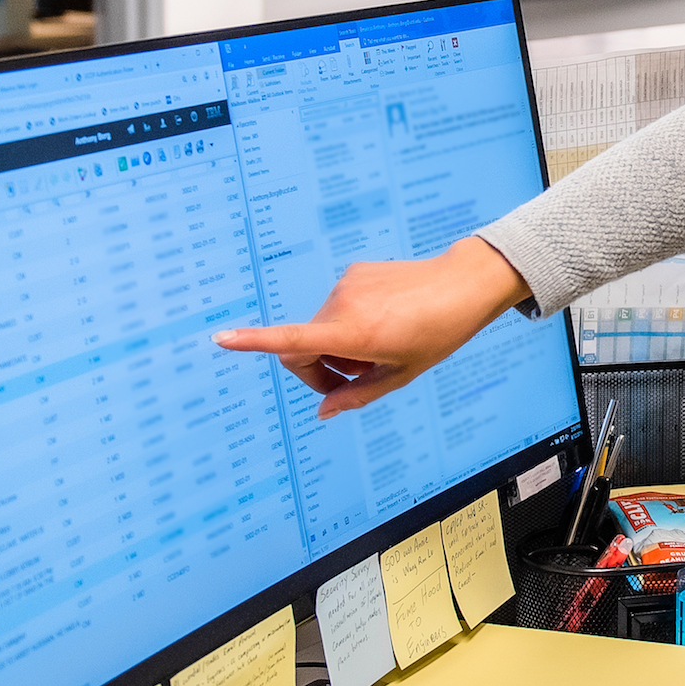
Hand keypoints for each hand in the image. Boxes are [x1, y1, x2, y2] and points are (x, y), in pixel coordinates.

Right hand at [212, 236, 531, 415]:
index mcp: (354, 333)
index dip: (253, 342)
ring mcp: (346, 285)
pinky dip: (348, 325)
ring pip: (321, 329)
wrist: (464, 284)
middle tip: (354, 379)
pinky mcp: (353, 273)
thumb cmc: (438, 333)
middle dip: (318, 370)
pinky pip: (337, 308)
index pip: (293, 341)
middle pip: (303, 348)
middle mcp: (342, 305)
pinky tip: (384, 323)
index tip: (220, 339)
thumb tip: (323, 412)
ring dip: (338, 347)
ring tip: (379, 348)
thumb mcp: (401, 374)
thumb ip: (357, 396)